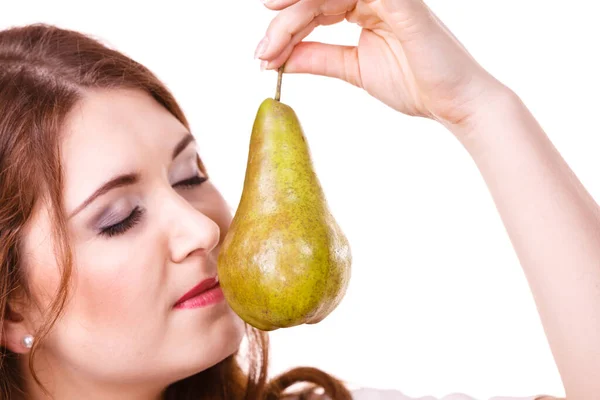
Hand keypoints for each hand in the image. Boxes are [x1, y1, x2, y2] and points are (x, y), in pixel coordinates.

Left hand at [256, 0, 508, 128]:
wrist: (452, 102)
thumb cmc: (414, 84)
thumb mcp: (353, 70)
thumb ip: (318, 58)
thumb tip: (278, 59)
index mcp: (364, 7)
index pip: (314, 7)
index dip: (285, 29)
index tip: (262, 55)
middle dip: (283, 23)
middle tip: (262, 50)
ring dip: (295, 16)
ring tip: (271, 44)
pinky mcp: (401, 3)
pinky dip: (322, 4)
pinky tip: (297, 18)